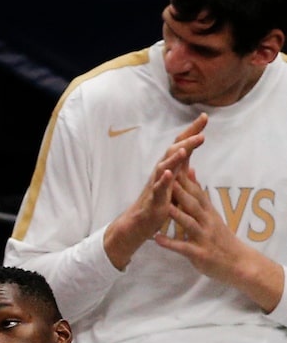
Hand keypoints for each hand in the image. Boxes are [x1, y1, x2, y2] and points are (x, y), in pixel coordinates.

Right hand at [100, 116, 205, 269]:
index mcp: (169, 170)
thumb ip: (181, 176)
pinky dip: (163, 180)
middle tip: (202, 130)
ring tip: (186, 149)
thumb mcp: (173, 189)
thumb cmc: (156, 207)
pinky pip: (157, 188)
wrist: (138, 225)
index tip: (206, 116)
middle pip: (174, 151)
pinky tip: (169, 173)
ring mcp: (156, 186)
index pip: (182, 146)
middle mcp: (161, 173)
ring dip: (174, 158)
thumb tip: (191, 164)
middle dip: (187, 139)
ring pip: (164, 167)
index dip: (193, 131)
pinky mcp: (154, 200)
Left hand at [156, 165, 286, 310]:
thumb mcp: (211, 214)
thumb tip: (190, 170)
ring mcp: (203, 237)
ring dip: (176, 215)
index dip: (184, 179)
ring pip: (189, 224)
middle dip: (180, 191)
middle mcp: (206, 222)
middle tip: (166, 178)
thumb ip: (198, 194)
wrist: (239, 263)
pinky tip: (156, 239)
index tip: (173, 166)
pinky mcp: (199, 253)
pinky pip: (183, 247)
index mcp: (207, 212)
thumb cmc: (220, 237)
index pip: (195, 192)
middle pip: (193, 204)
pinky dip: (170, 243)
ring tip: (162, 207)